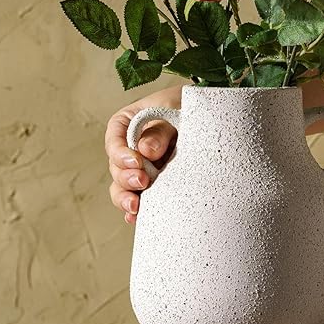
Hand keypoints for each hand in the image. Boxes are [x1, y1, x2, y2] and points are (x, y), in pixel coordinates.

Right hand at [105, 85, 181, 223]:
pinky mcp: (153, 183)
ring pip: (122, 187)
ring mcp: (140, 168)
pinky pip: (139, 198)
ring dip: (126, 198)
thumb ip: (159, 129)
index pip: (115, 139)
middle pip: (117, 167)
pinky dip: (136, 209)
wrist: (208, 117)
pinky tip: (138, 216)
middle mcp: (130, 148)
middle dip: (126, 178)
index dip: (120, 153)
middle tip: (142, 181)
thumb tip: (145, 150)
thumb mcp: (173, 109)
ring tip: (135, 207)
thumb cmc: (186, 106)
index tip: (135, 162)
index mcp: (127, 124)